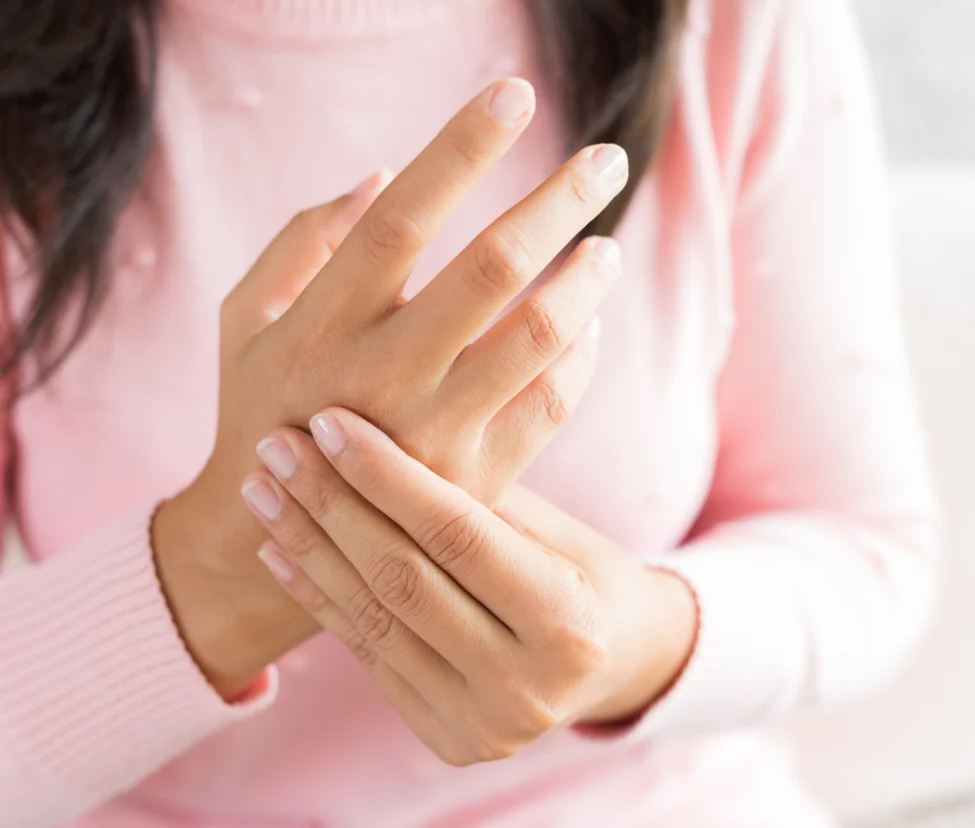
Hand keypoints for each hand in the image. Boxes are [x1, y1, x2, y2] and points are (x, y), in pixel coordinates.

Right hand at [153, 78, 629, 694]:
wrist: (281, 533)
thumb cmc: (261, 403)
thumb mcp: (246, 317)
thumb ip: (302, 240)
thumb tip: (383, 175)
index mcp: (321, 324)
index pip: (403, 217)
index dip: (462, 148)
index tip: (516, 95)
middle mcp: (380, 377)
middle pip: (491, 268)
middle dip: (558, 200)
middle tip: (606, 159)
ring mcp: (433, 436)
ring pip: (538, 337)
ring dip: (586, 280)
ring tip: (606, 247)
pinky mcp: (475, 481)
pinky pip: (552, 403)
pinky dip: (581, 353)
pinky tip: (588, 323)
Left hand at [244, 408, 698, 763]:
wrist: (614, 662)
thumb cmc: (586, 571)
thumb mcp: (552, 526)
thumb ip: (478, 498)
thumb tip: (380, 426)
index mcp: (570, 626)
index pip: (458, 536)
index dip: (388, 475)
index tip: (329, 421)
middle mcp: (526, 688)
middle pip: (404, 580)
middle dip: (331, 504)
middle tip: (276, 444)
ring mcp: (482, 726)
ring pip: (374, 619)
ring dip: (308, 548)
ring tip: (262, 488)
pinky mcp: (445, 737)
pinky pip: (369, 655)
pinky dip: (319, 598)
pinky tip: (278, 548)